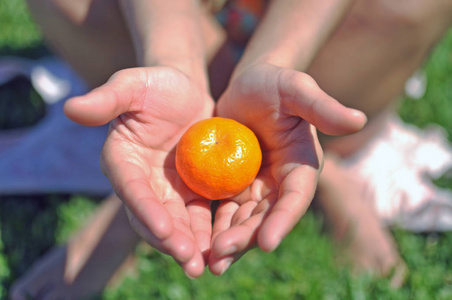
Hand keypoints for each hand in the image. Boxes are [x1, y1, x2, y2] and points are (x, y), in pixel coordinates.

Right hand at [64, 66, 213, 277]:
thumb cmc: (156, 85)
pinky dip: (208, 231)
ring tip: (204, 265)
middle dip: (168, 239)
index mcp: (123, 160)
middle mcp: (142, 182)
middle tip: (188, 259)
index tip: (163, 228)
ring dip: (189, 245)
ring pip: (177, 222)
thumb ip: (106, 98)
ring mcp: (168, 189)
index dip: (145, 208)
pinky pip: (199, 215)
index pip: (131, 188)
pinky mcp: (192, 191)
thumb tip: (70, 108)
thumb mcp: (132, 85)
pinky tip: (222, 246)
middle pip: (152, 216)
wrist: (185, 93)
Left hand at [209, 63, 365, 274]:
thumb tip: (359, 119)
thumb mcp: (295, 89)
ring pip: (245, 220)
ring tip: (210, 261)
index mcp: (301, 165)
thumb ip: (321, 106)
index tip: (266, 242)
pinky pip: (226, 211)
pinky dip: (215, 226)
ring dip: (230, 241)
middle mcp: (281, 182)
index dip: (283, 220)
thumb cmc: (273, 83)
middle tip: (222, 255)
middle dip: (247, 238)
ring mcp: (257, 187)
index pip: (295, 197)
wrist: (246, 87)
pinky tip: (200, 243)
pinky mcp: (234, 185)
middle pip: (266, 217)